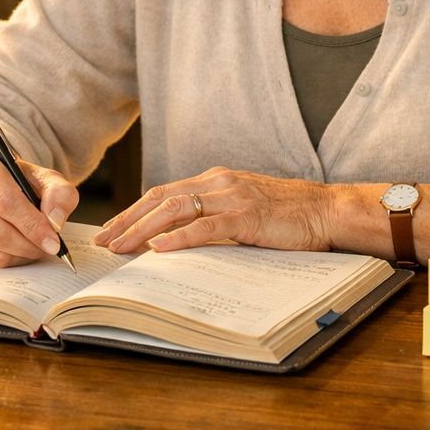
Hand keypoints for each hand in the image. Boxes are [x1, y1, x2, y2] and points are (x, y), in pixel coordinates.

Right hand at [0, 137, 78, 267]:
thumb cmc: (19, 183)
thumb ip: (59, 194)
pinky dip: (6, 260)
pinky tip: (15, 247)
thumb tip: (55, 221)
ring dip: (20, 255)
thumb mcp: (45, 179)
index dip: (33, 226)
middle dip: (29, 245)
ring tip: (33, 245)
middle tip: (48, 247)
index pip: (7, 203)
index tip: (53, 242)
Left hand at [92, 167, 334, 254]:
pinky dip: (178, 237)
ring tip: (121, 247)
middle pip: (160, 197)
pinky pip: (206, 226)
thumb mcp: (242, 210)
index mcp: (214, 181)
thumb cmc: (287, 216)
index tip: (111, 230)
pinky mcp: (247, 216)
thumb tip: (178, 242)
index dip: (133, 212)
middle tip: (103, 242)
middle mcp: (218, 183)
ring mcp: (232, 197)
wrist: (326, 210)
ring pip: (175, 209)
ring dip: (142, 229)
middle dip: (127, 220)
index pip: (163, 193)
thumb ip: (214, 219)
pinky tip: (159, 248)